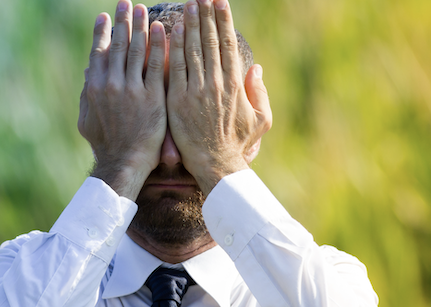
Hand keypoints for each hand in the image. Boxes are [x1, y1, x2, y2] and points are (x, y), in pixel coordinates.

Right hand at [77, 1, 167, 200]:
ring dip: (140, 26)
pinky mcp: (153, 96)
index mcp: (94, 88)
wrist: (125, 163)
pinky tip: (162, 29)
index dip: (101, 32)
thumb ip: (86, 94)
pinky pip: (156, 64)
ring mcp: (132, 89)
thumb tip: (87, 72)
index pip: (98, 52)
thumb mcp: (87, 119)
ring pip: (136, 50)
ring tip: (143, 9)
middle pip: (117, 45)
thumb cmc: (106, 144)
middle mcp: (111, 84)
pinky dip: (158, 45)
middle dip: (122, 21)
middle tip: (126, 3)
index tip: (105, 16)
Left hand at [166, 0, 272, 193]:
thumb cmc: (237, 144)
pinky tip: (171, 31)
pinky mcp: (178, 100)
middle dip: (206, 16)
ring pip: (192, 50)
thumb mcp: (260, 120)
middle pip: (210, 41)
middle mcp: (216, 83)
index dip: (224, 21)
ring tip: (189, 5)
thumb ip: (259, 93)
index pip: (228, 44)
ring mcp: (196, 90)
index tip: (220, 2)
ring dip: (190, 25)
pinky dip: (173, 48)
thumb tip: (257, 68)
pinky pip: (174, 68)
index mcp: (236, 84)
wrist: (216, 166)